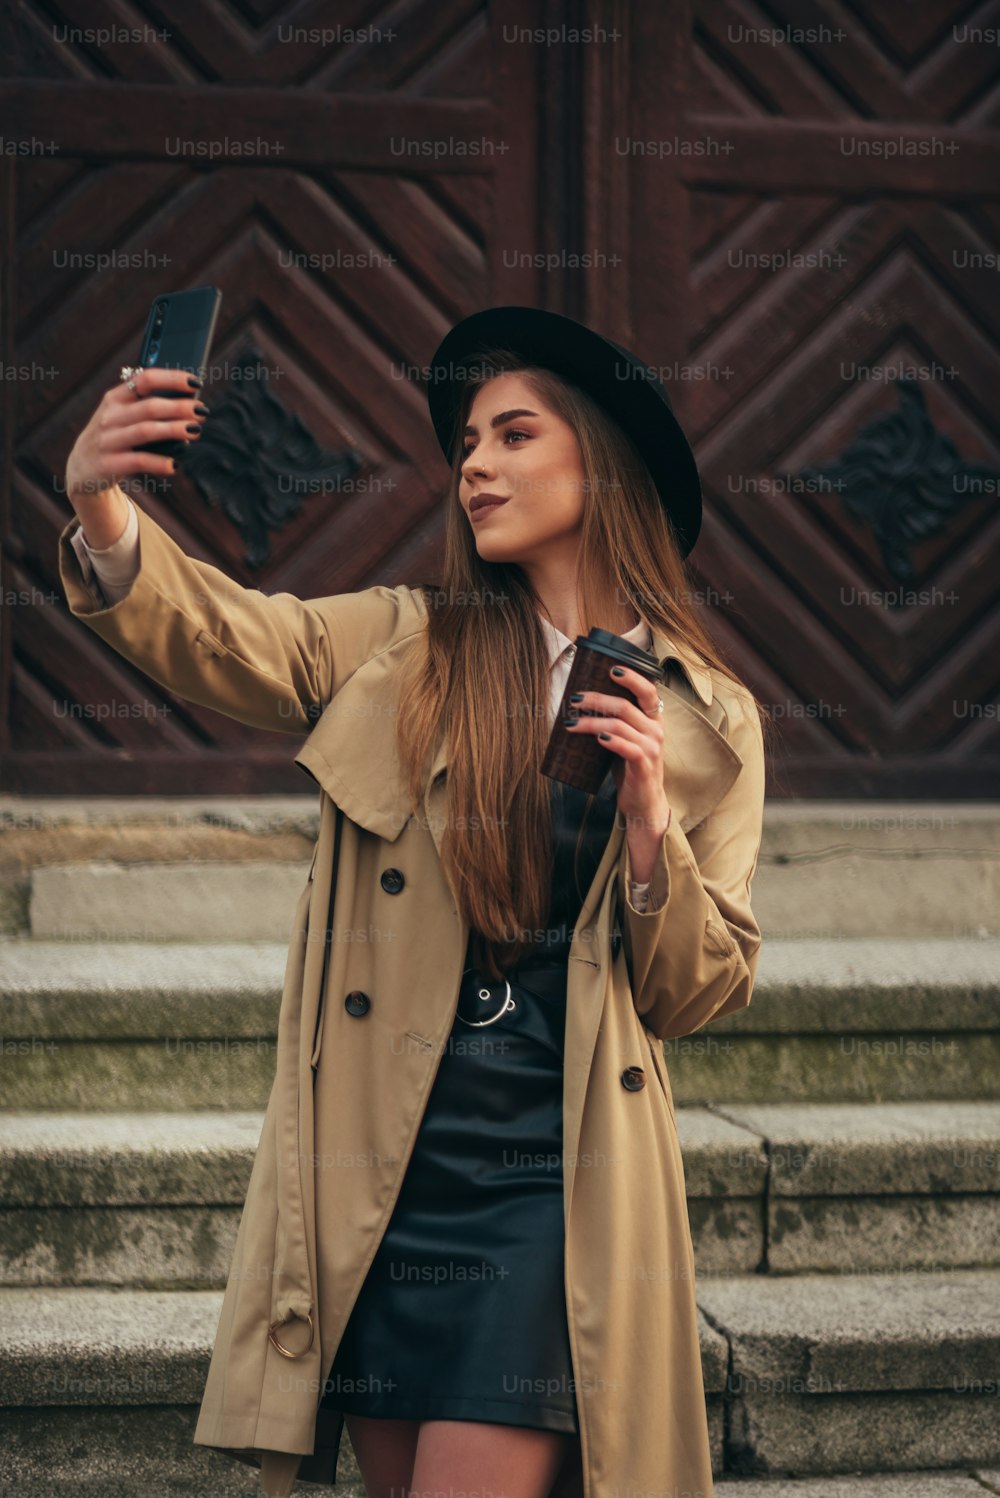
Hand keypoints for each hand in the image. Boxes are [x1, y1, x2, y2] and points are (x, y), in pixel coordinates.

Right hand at [64, 365, 208, 505]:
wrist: (83, 468)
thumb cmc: (115, 437)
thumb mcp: (122, 416)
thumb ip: (147, 406)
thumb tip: (189, 401)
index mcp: (115, 398)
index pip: (144, 380)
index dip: (171, 379)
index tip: (196, 383)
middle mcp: (110, 416)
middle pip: (149, 407)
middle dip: (179, 408)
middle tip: (202, 411)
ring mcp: (108, 440)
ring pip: (146, 431)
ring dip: (174, 430)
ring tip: (195, 431)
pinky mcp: (108, 464)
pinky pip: (138, 461)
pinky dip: (159, 463)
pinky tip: (175, 465)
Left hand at [562, 663, 670, 837]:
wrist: (644, 802)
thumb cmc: (631, 767)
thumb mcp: (627, 739)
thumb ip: (616, 722)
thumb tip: (583, 704)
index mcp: (653, 719)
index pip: (648, 690)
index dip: (632, 677)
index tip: (611, 668)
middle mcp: (656, 730)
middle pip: (625, 705)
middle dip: (596, 699)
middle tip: (575, 699)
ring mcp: (652, 748)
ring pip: (619, 725)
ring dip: (591, 722)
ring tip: (571, 723)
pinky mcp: (644, 766)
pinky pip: (626, 747)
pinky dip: (610, 740)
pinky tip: (596, 738)